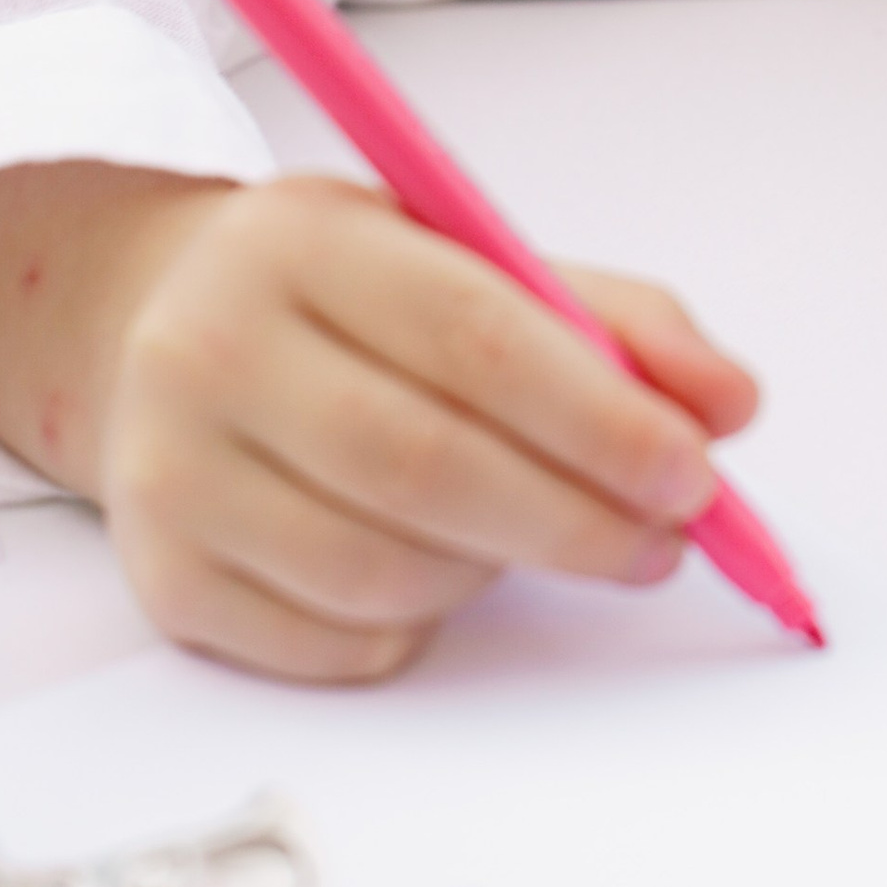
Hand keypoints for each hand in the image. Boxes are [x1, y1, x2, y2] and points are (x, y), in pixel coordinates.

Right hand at [0, 163, 757, 682]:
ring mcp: (171, 471)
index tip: (695, 470)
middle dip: (575, 518)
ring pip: (383, 570)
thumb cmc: (352, 301)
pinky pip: (335, 644)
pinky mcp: (165, 579)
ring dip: (498, 572)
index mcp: (305, 242)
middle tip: (662, 541)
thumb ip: (615, 320)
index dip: (600, 417)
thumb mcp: (470, 258)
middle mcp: (213, 348)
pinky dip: (418, 626)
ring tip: (541, 536)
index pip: (475, 336)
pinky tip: (439, 570)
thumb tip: (731, 403)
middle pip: (426, 465)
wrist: (155, 332)